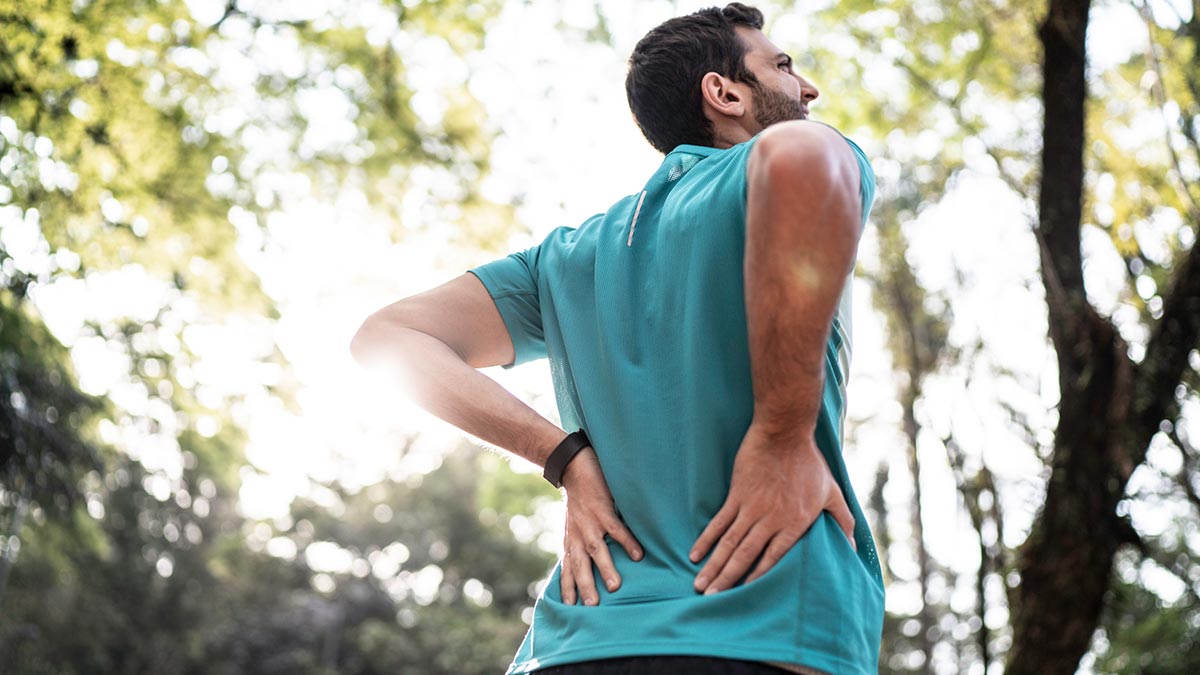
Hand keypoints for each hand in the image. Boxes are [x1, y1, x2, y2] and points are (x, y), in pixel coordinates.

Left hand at [559, 445, 642, 605]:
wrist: (573, 467)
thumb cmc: (578, 498)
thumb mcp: (574, 524)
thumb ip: (581, 542)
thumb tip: (591, 563)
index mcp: (572, 540)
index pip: (568, 568)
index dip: (568, 587)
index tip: (570, 608)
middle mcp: (578, 535)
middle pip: (580, 565)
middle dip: (585, 586)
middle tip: (593, 607)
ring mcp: (590, 523)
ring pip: (596, 550)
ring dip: (605, 569)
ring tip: (615, 587)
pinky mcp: (602, 509)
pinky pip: (615, 529)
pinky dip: (626, 542)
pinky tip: (638, 555)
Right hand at [690, 423, 855, 593]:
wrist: (784, 433)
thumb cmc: (810, 463)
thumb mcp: (832, 492)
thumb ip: (843, 521)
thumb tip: (853, 547)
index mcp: (794, 523)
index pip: (772, 558)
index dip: (757, 578)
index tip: (744, 596)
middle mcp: (770, 520)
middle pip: (745, 556)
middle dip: (727, 579)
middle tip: (712, 599)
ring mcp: (750, 508)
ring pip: (729, 543)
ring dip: (714, 566)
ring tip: (701, 585)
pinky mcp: (737, 495)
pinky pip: (719, 522)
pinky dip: (706, 539)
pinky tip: (695, 554)